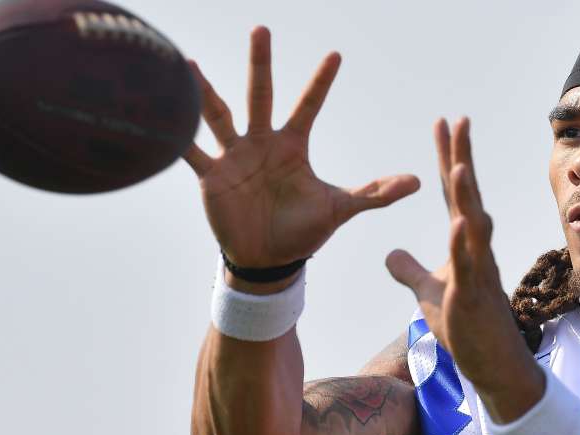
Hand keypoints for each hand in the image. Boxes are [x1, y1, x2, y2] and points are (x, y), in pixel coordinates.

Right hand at [182, 27, 419, 270]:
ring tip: (188, 65)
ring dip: (204, 92)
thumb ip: (374, 194)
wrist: (266, 261)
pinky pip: (190, 152)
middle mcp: (261, 142)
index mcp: (291, 146)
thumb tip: (418, 182)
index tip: (336, 55)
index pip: (308, 106)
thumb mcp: (339, 209)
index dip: (321, 82)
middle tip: (262, 29)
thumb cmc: (301, 232)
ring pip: (218, 115)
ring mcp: (233, 156)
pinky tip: (161, 115)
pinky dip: (176, 136)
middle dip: (262, 64)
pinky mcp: (210, 177)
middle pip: (260, 94)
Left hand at [386, 118, 541, 411]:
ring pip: (474, 225)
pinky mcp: (476, 295)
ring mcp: (479, 270)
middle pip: (467, 196)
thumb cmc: (465, 326)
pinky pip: (470, 265)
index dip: (446, 158)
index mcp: (464, 243)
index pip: (452, 193)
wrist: (491, 363)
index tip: (443, 124)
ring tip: (459, 165)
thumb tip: (389, 253)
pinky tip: (461, 221)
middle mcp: (476, 249)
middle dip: (461, 158)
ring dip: (466, 197)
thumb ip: (410, 270)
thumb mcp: (429, 294)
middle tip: (457, 121)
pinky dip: (464, 243)